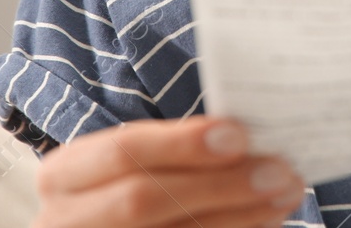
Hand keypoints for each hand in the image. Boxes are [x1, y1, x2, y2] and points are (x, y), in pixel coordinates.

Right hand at [33, 114, 306, 227]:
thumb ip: (172, 147)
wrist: (101, 226)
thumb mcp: (127, 160)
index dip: (181, 144)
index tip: (240, 134)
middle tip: (279, 171)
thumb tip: (247, 131)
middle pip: (144, 200)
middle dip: (218, 184)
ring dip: (240, 215)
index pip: (123, 152)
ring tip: (286, 193)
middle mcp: (68, 220)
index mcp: (64, 175)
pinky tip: (266, 219)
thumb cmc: (121, 184)